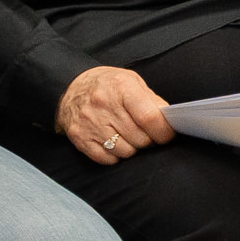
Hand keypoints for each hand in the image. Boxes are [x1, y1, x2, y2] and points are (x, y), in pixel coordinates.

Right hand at [54, 66, 172, 166]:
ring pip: (125, 152)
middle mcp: (103, 104)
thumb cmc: (107, 85)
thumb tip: (169, 123)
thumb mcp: (132, 82)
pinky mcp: (79, 137)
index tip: (166, 135)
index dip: (163, 132)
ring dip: (131, 148)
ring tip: (127, 135)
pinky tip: (112, 141)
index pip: (149, 118)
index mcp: (121, 87)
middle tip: (144, 133)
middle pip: (140, 138)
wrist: (70, 87)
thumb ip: (152, 101)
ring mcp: (89, 122)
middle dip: (148, 140)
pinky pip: (107, 159)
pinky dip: (114, 155)